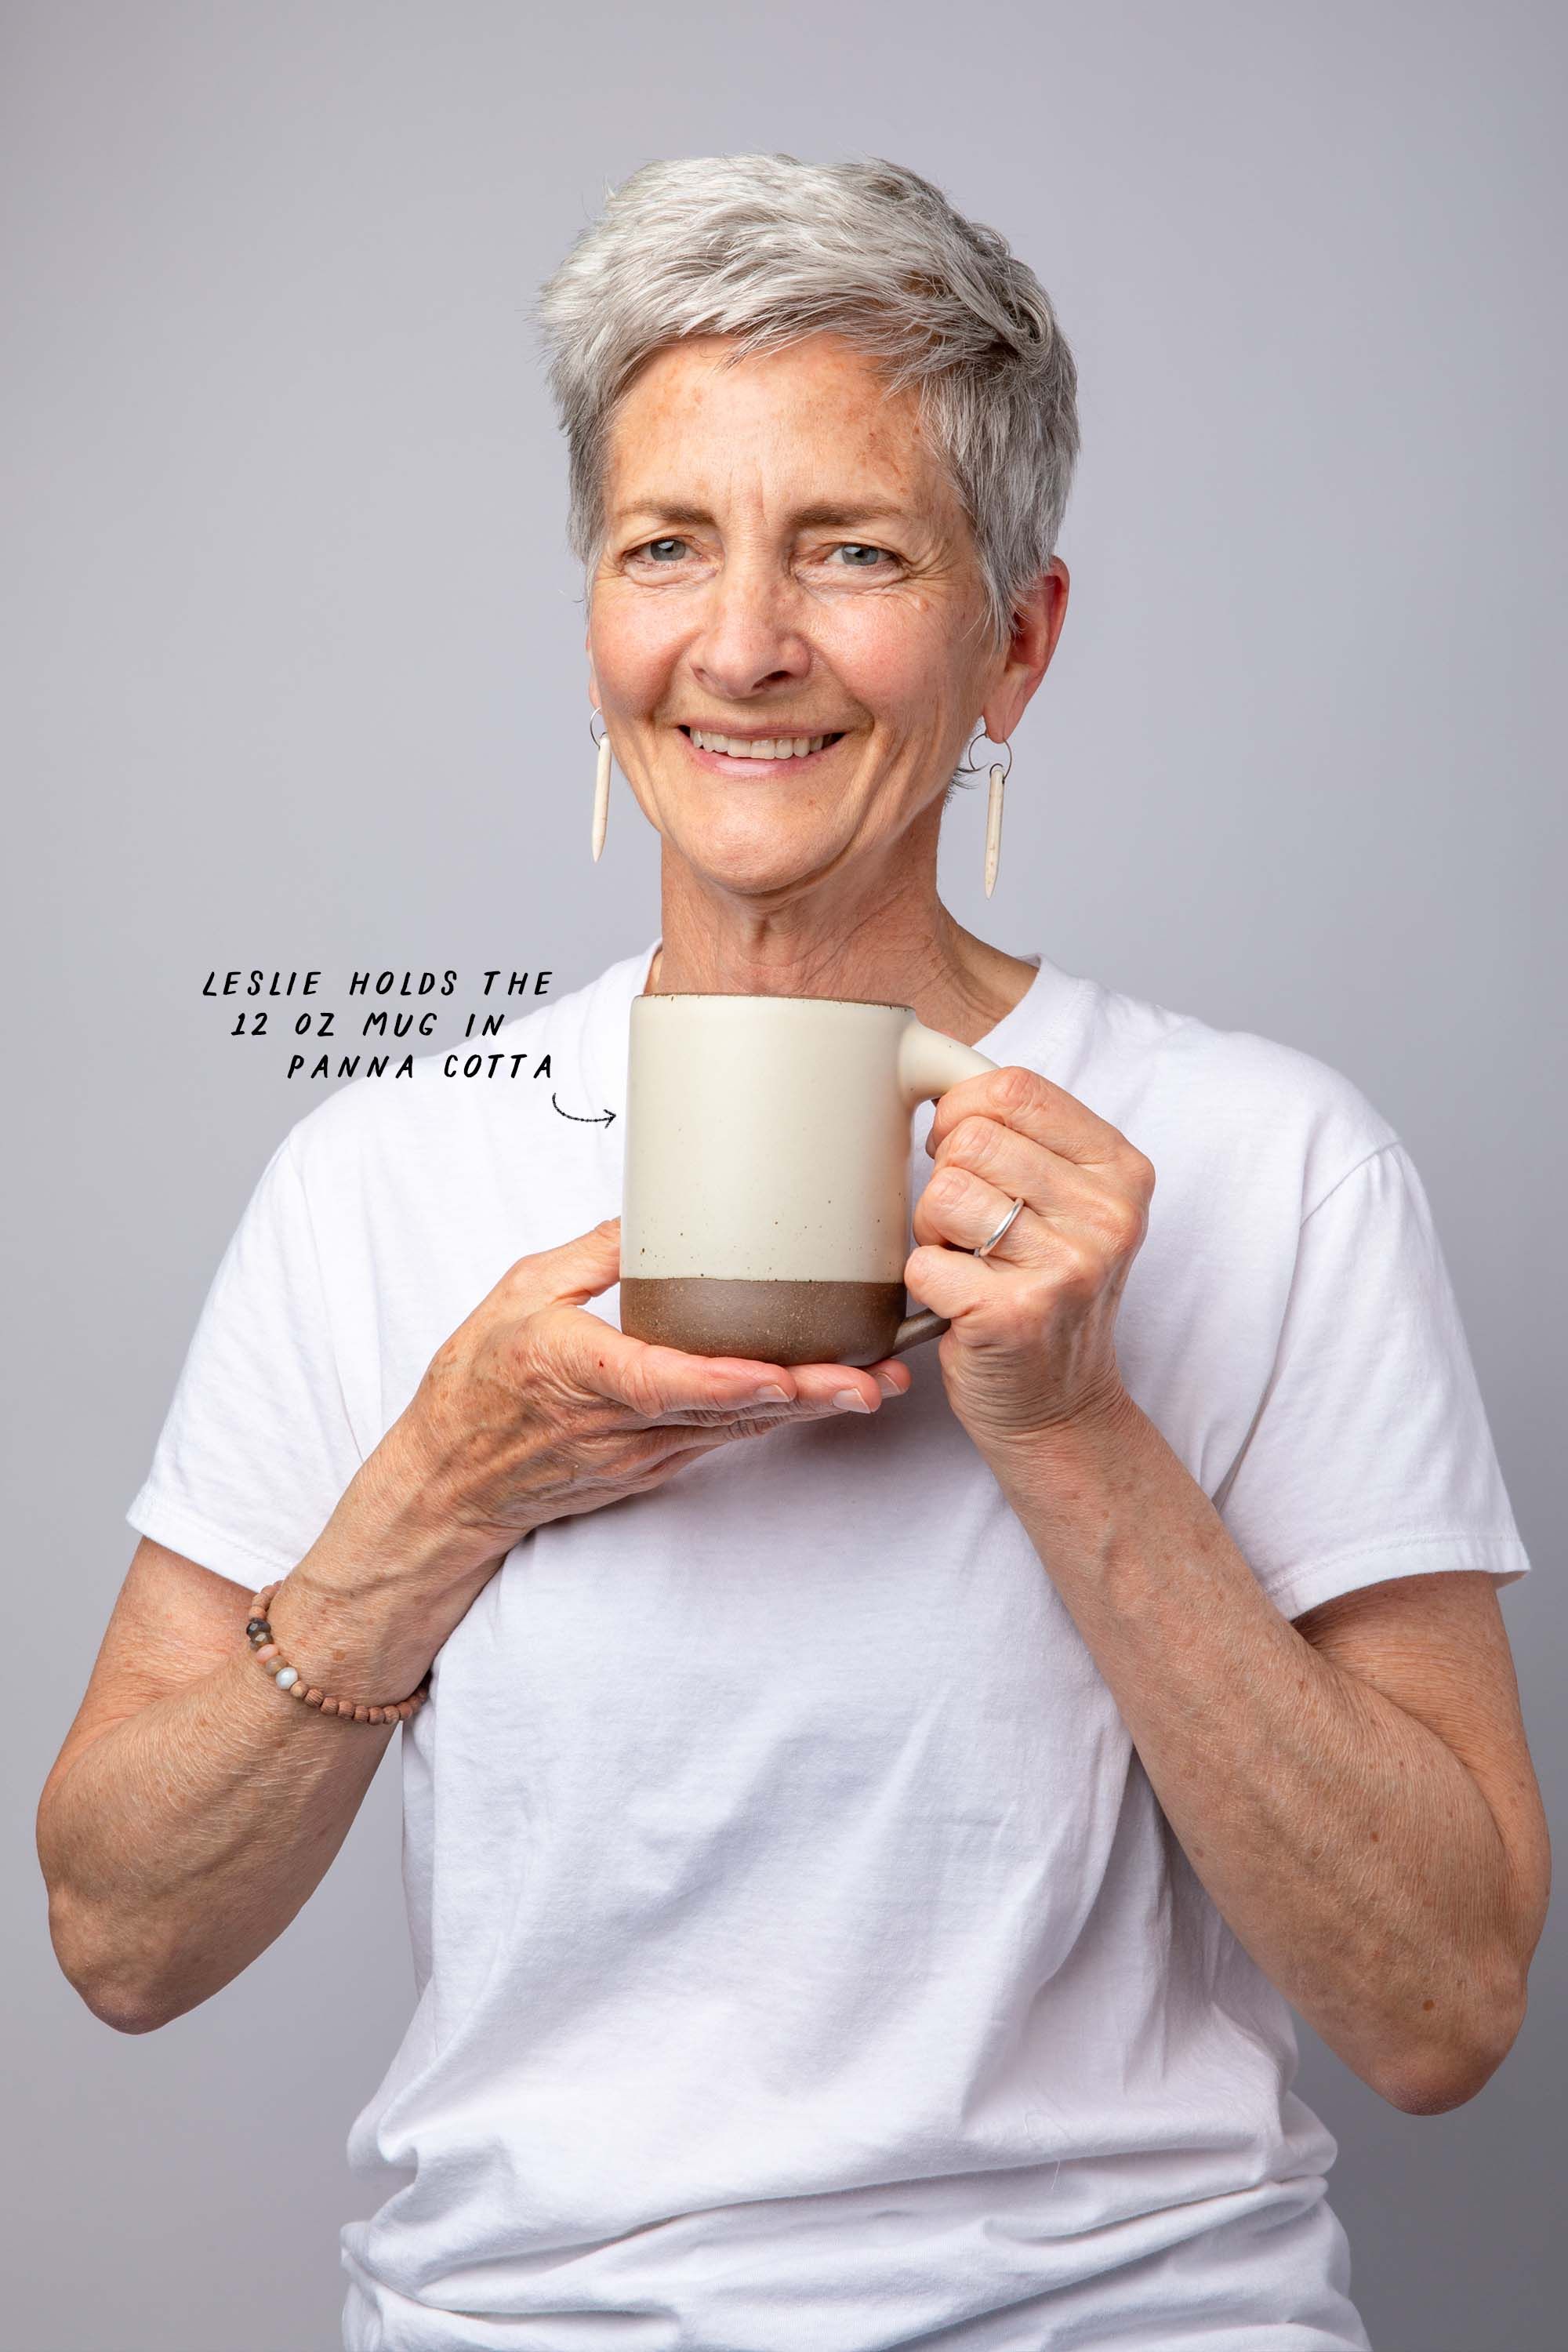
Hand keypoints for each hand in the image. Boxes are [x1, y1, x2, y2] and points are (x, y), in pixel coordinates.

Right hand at [395, 1216, 908, 1562]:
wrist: (448, 1482)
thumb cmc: (476, 1385)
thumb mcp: (519, 1293)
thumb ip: (590, 1255)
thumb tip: (649, 1215)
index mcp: (578, 1371)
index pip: (662, 1382)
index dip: (728, 1382)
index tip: (781, 1373)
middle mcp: (617, 1423)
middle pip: (722, 1413)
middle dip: (802, 1398)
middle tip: (869, 1381)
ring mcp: (640, 1454)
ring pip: (735, 1430)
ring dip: (805, 1411)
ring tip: (872, 1385)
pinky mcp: (653, 1468)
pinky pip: (722, 1439)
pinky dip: (773, 1419)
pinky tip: (822, 1399)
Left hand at [906, 1065, 1153, 1450]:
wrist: (1060, 1408)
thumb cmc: (1045, 1291)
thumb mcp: (1068, 1203)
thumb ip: (1026, 1137)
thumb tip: (932, 1068)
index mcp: (1121, 1169)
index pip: (1014, 1087)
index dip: (961, 1111)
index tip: (962, 1152)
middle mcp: (1108, 1214)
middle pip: (969, 1139)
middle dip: (945, 1179)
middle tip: (967, 1228)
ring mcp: (1068, 1266)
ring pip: (942, 1194)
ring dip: (931, 1233)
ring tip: (966, 1264)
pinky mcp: (1016, 1315)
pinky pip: (922, 1264)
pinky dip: (924, 1286)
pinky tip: (960, 1305)